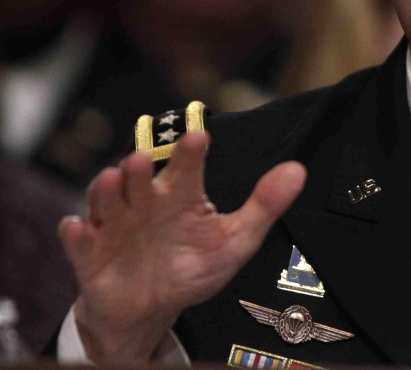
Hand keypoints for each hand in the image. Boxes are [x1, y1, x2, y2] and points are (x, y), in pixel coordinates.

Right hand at [58, 132, 305, 362]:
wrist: (151, 309)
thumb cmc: (193, 266)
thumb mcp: (235, 239)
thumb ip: (265, 205)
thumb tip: (298, 171)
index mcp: (181, 196)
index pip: (186, 166)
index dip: (190, 152)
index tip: (198, 137)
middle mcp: (146, 203)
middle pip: (139, 178)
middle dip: (139, 169)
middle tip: (143, 160)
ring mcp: (115, 226)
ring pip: (106, 201)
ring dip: (106, 190)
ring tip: (112, 178)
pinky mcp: (90, 254)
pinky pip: (78, 241)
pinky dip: (76, 234)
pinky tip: (77, 227)